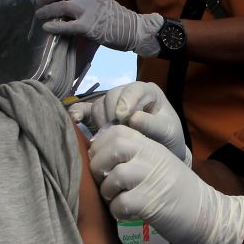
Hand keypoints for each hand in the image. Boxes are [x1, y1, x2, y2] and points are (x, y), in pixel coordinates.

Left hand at [33, 0, 163, 55]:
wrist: (134, 28)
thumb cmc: (115, 16)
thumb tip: (63, 1)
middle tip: (37, 4)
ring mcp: (88, 11)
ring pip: (61, 6)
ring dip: (46, 11)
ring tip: (39, 16)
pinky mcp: (89, 27)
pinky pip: (68, 25)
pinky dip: (55, 26)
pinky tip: (46, 28)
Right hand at [69, 82, 191, 165]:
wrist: (162, 155)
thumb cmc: (168, 140)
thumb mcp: (168, 132)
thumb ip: (153, 125)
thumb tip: (132, 119)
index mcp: (147, 91)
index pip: (133, 88)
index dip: (126, 101)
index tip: (124, 117)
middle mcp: (127, 94)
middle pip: (111, 96)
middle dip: (112, 114)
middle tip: (116, 133)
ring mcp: (112, 104)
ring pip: (98, 105)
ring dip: (100, 122)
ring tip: (109, 139)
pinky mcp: (99, 115)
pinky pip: (84, 110)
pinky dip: (77, 114)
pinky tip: (75, 122)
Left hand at [89, 125, 243, 243]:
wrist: (207, 213)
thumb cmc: (177, 189)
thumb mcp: (157, 161)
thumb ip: (132, 153)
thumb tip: (95, 152)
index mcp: (150, 144)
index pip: (114, 131)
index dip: (99, 147)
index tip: (103, 164)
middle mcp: (151, 156)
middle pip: (111, 149)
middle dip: (98, 169)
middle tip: (106, 184)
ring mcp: (151, 178)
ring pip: (112, 178)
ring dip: (108, 194)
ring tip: (118, 201)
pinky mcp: (151, 202)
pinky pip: (120, 204)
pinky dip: (117, 212)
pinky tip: (127, 214)